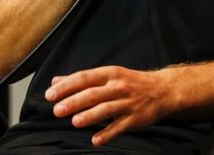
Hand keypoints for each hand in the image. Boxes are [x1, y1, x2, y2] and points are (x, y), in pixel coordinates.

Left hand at [46, 65, 175, 145]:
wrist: (162, 90)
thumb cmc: (130, 82)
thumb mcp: (108, 75)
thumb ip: (82, 80)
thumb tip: (55, 81)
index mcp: (109, 74)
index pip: (84, 78)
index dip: (67, 86)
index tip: (50, 95)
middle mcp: (118, 86)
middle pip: (94, 93)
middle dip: (75, 101)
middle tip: (58, 110)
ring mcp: (128, 102)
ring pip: (107, 109)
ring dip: (91, 115)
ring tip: (75, 122)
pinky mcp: (136, 117)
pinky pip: (120, 126)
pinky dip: (108, 133)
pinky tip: (96, 140)